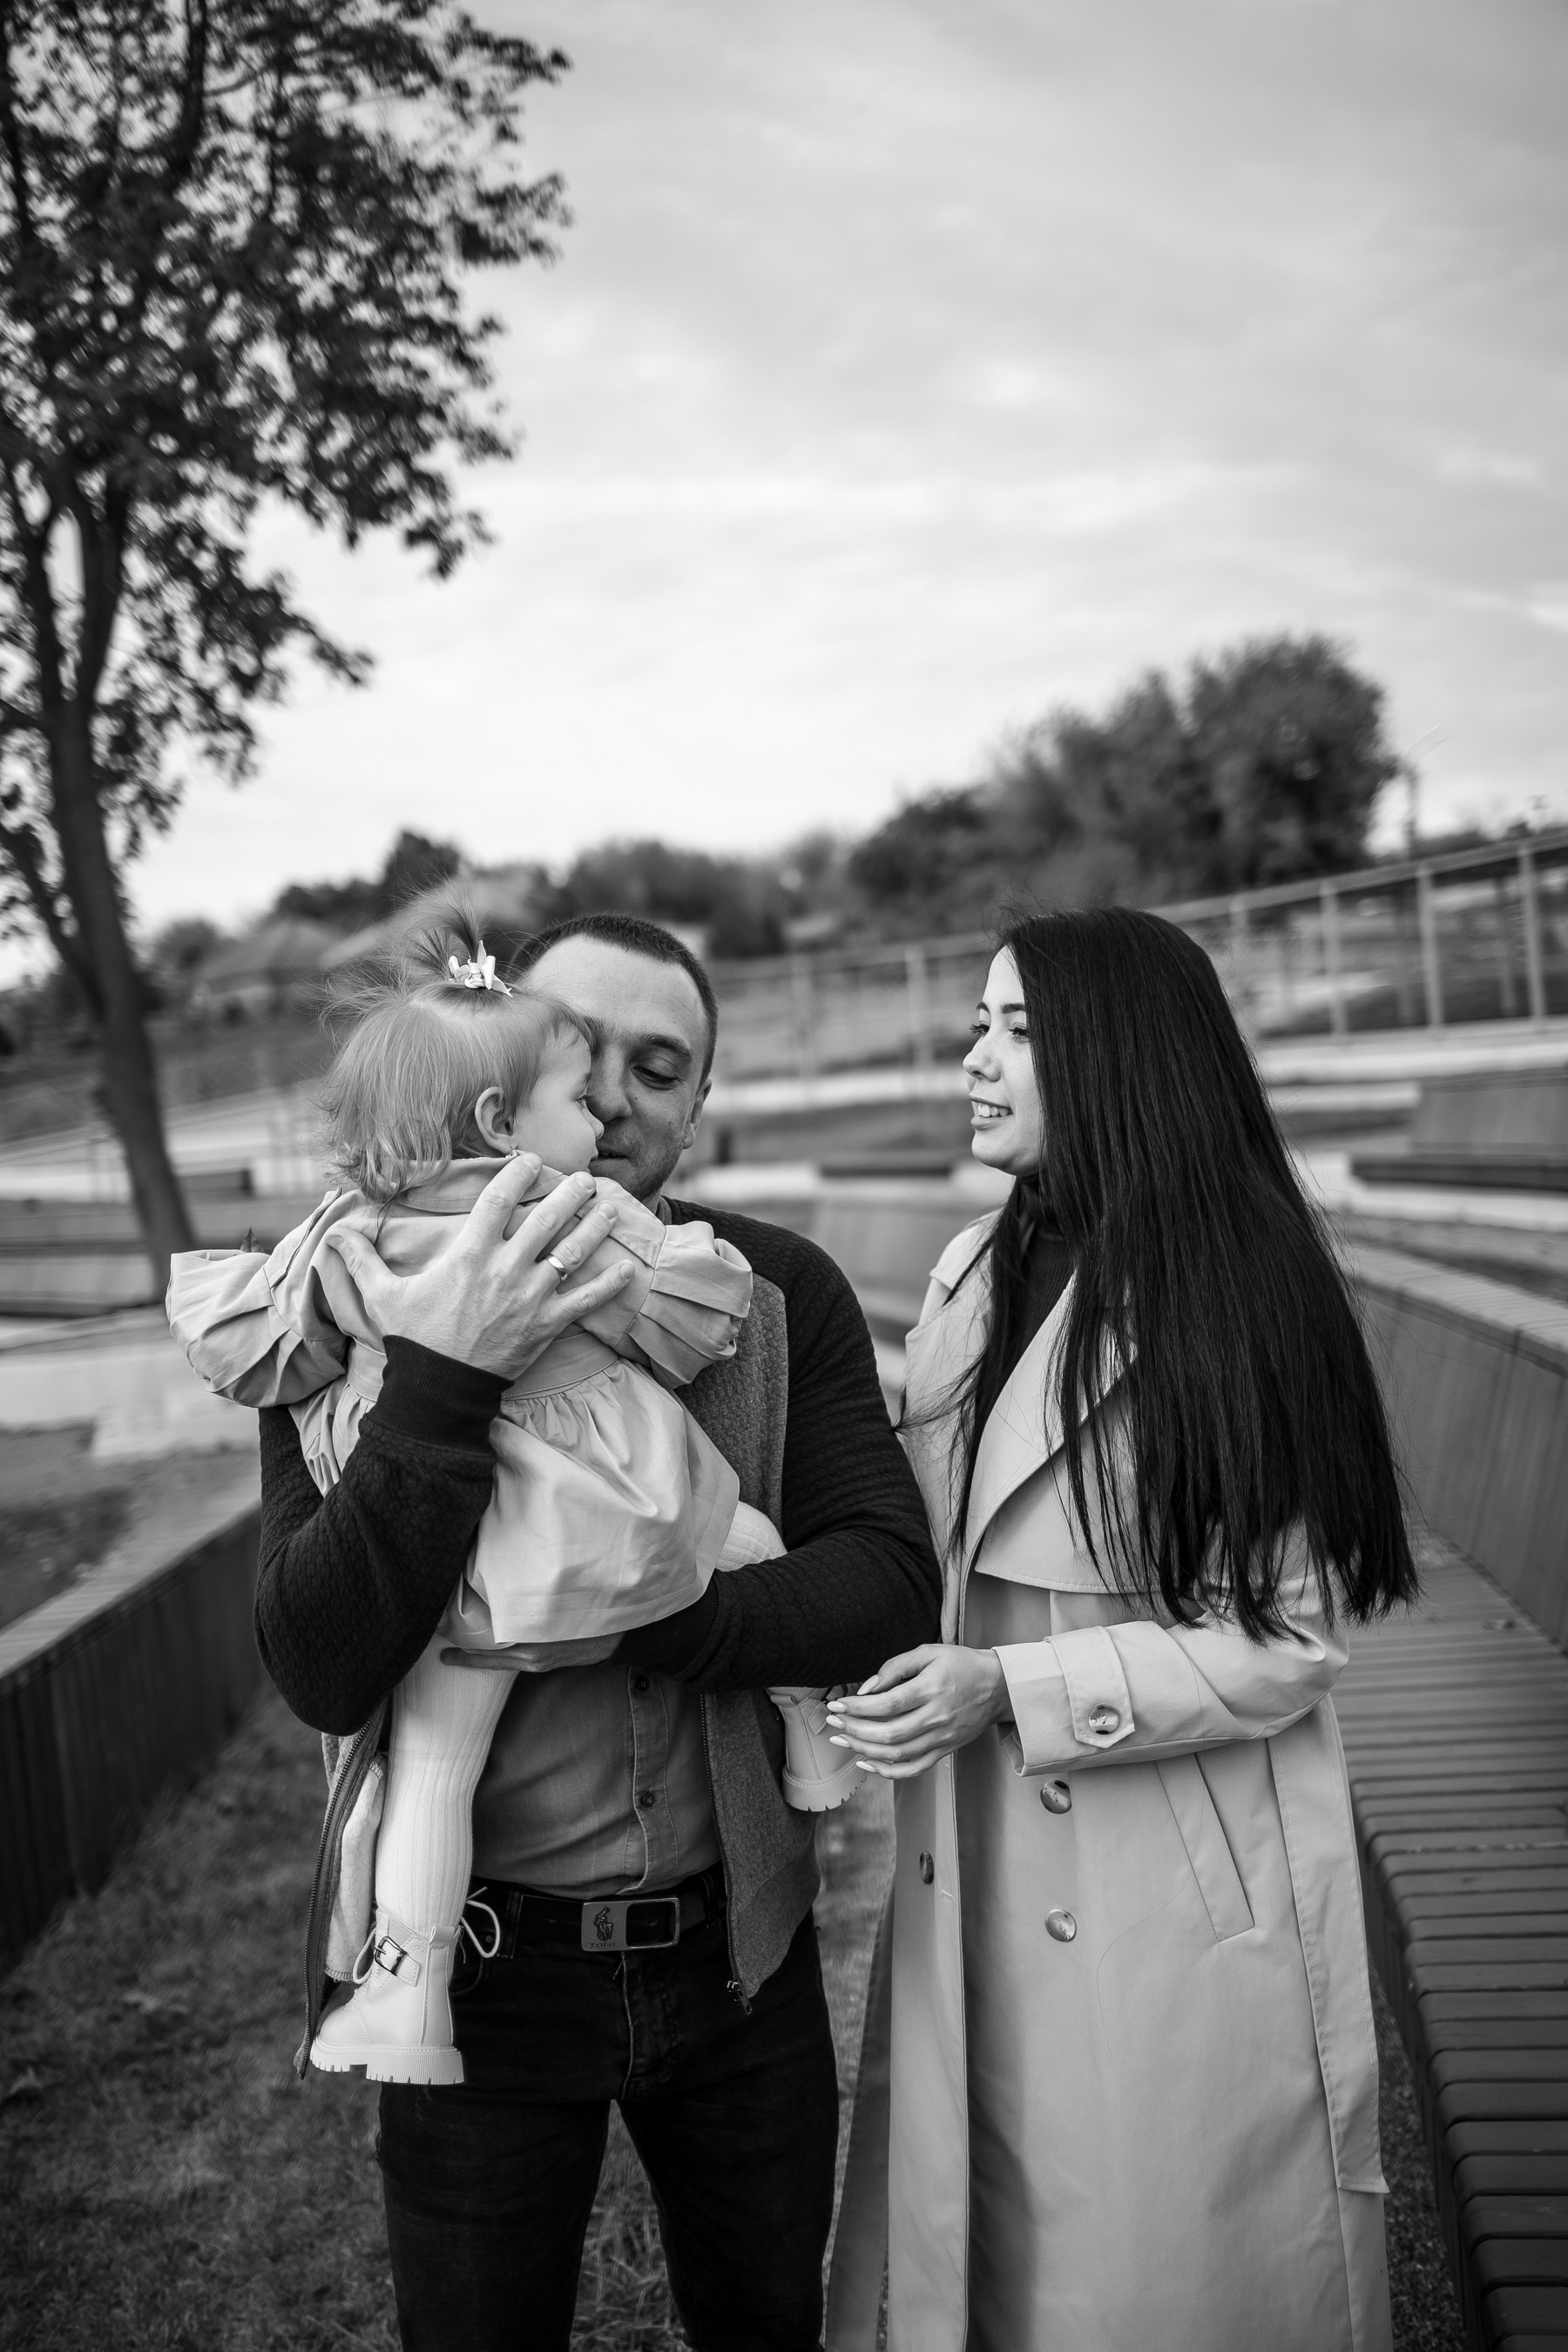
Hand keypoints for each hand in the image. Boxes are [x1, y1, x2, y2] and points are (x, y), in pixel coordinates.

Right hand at [329, 1155, 633, 1381]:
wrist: (438, 1392)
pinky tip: (627, 1267)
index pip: (498, 1200)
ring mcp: (530, 1297)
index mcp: (468, 1255)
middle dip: (568, 1193)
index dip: (517, 1174)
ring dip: (593, 1226)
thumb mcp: (383, 1297)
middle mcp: (505, 1269)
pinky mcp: (548, 1326)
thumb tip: (334, 1233)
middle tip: (584, 1177)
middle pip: (545, 1219)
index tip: (531, 1160)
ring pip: (571, 1251)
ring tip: (608, 1205)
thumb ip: (361, 1260)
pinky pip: (586, 1301)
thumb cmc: (413, 1340)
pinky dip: (608, 1285)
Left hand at [825, 1644, 1009, 1777]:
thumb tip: (868, 1688)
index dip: (858, 1707)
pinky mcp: (944, 1751)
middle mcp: (937, 1717)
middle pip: (888, 1733)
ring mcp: (941, 1738)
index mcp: (932, 1689)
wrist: (998, 1687)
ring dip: (864, 1749)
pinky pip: (913, 1768)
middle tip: (832, 1721)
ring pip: (897, 1754)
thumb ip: (896, 1667)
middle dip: (854, 1729)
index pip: (887, 1704)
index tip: (837, 1704)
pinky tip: (867, 1763)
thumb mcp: (929, 1653)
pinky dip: (888, 1771)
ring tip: (842, 1738)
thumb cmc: (962, 1665)